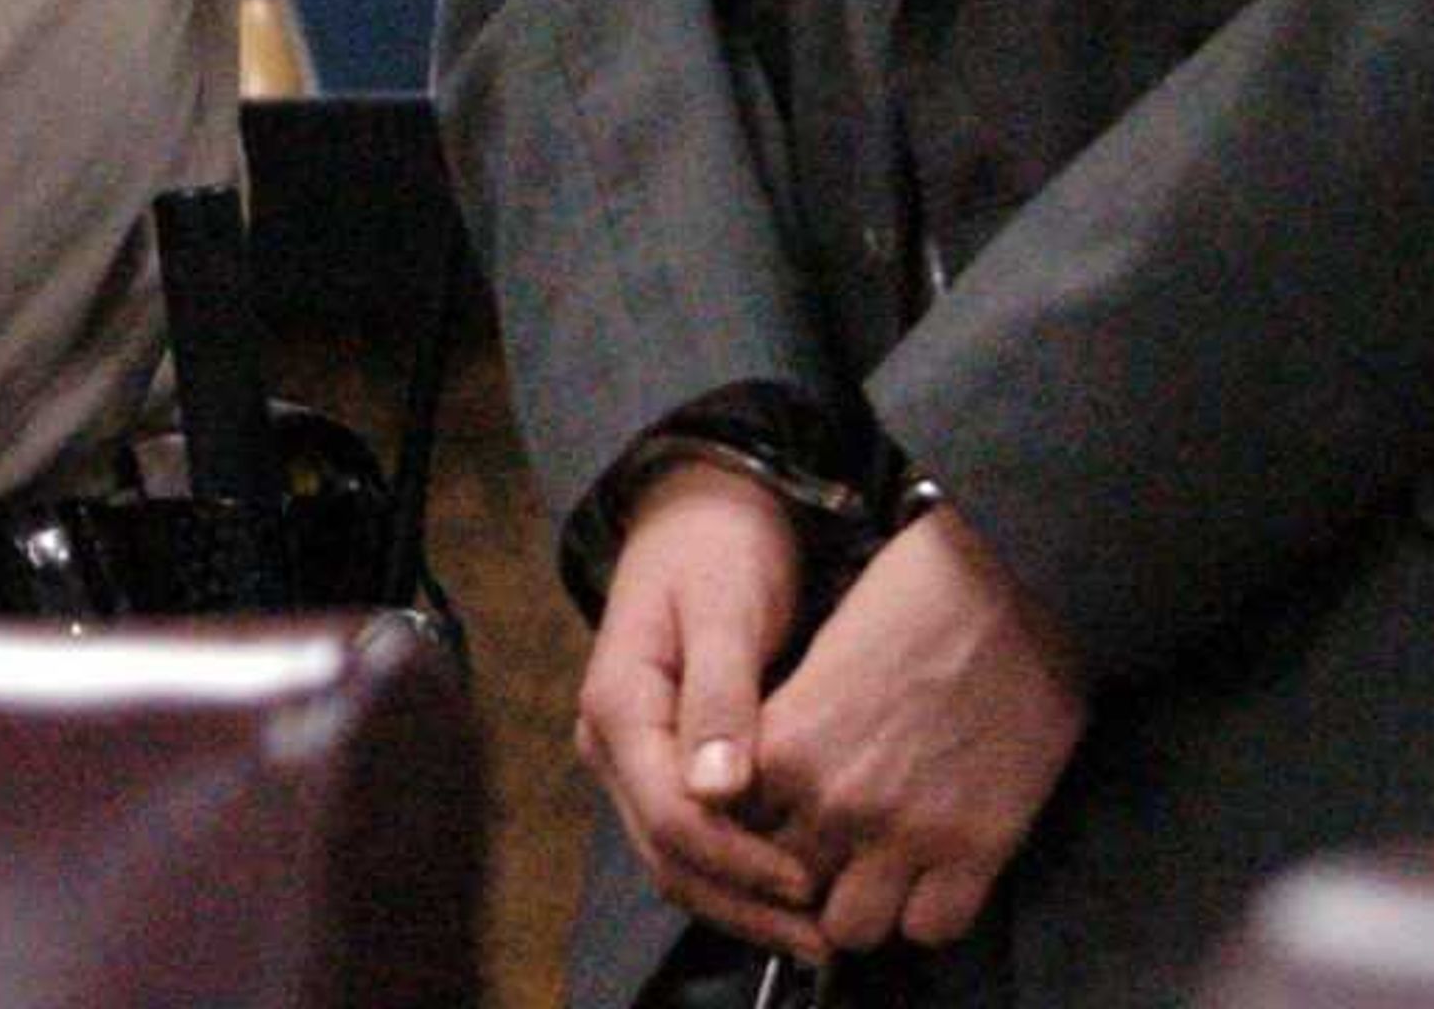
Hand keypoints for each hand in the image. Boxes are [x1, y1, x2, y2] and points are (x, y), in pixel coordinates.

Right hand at [576, 460, 827, 963]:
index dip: (736, 860)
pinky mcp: (666, 757)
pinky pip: (692, 833)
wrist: (705, 498)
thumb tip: (718, 792)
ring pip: (677, 856)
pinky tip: (791, 884)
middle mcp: (612, 742)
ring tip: (813, 929)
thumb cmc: (718, 541)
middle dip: (742, 905)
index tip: (803, 880)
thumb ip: (721, 695)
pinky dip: (738, 869)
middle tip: (820, 935)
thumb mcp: (724, 606)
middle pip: (668, 855)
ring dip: (740, 901)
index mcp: (617, 704)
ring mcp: (635, 754)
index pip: (670, 816)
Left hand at [753, 503, 1087, 952]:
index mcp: (787, 744)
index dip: (749, 826)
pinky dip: (928, 911)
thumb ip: (791, 725)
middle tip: (826, 847)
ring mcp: (906, 832)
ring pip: (849, 929)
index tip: (772, 817)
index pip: (731, 829)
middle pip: (783, 888)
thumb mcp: (824, 648)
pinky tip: (933, 872)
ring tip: (877, 866)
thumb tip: (767, 773)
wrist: (1014, 579)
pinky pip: (932, 929)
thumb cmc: (917, 592)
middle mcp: (835, 800)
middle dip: (798, 872)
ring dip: (859, 902)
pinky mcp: (977, 849)